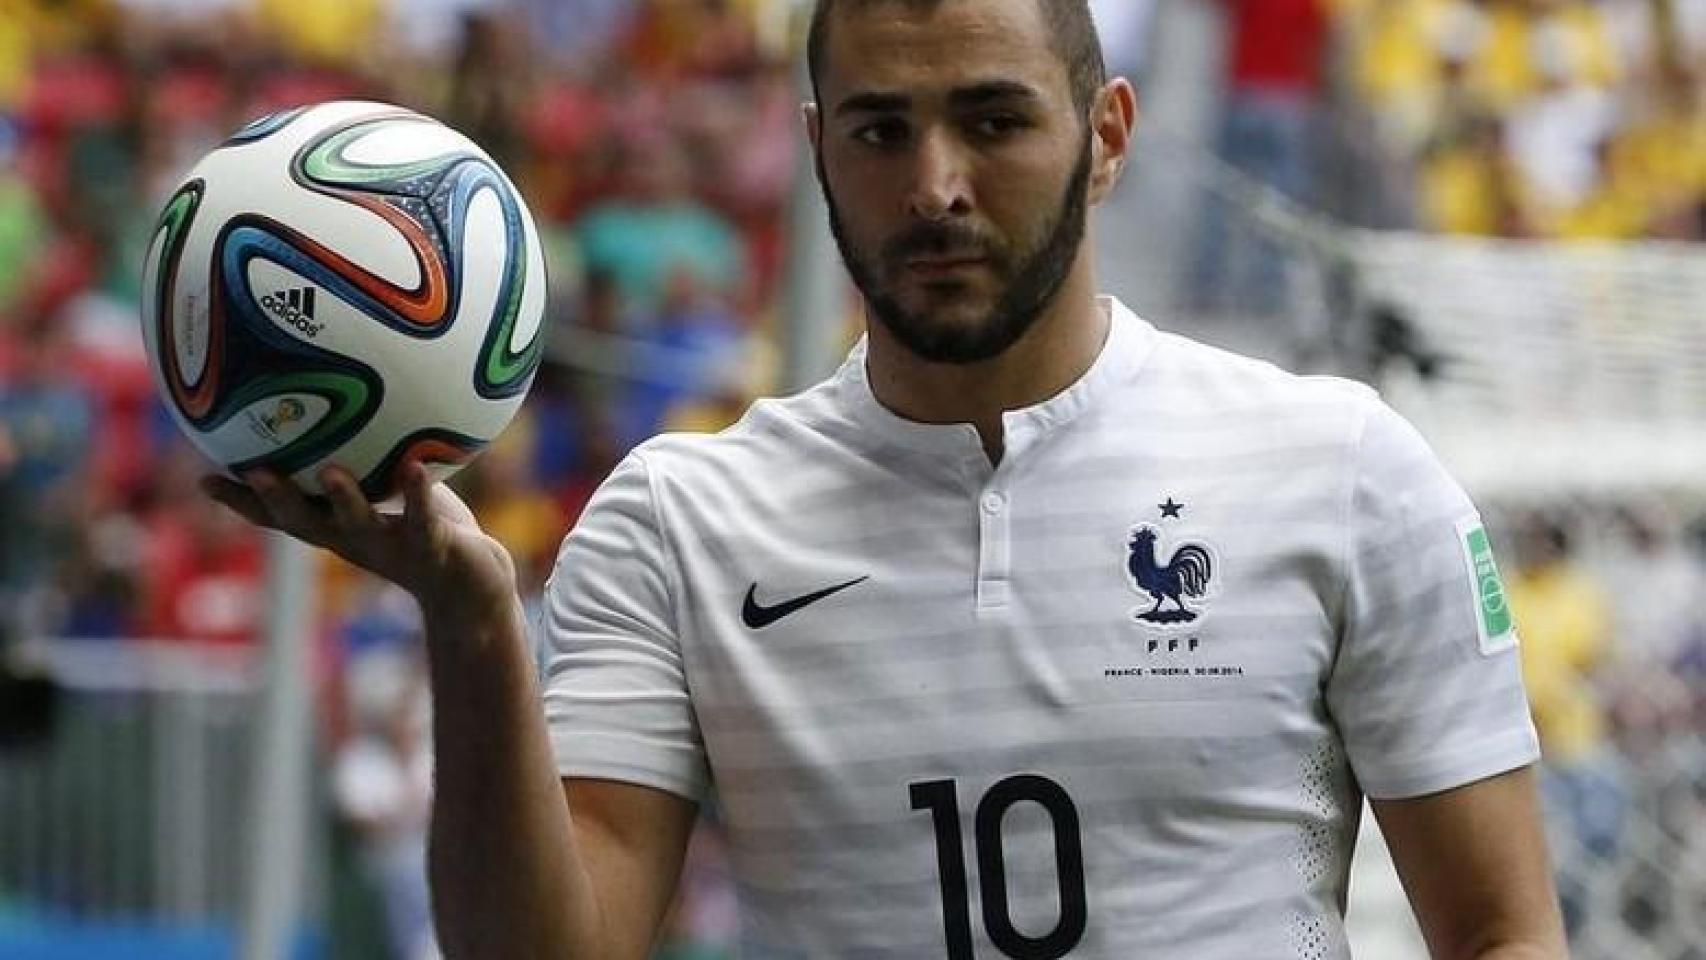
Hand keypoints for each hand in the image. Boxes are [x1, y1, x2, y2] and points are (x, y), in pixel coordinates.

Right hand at [202, 462, 518, 615]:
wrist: (474, 590)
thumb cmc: (431, 532)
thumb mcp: (394, 494)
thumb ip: (371, 460)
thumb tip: (352, 405)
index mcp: (338, 529)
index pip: (280, 516)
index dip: (243, 502)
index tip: (204, 477)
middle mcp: (356, 542)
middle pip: (306, 524)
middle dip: (275, 500)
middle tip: (249, 470)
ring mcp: (393, 548)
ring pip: (360, 526)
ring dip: (344, 501)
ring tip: (329, 472)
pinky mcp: (433, 549)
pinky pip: (424, 520)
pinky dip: (419, 495)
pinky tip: (417, 466)